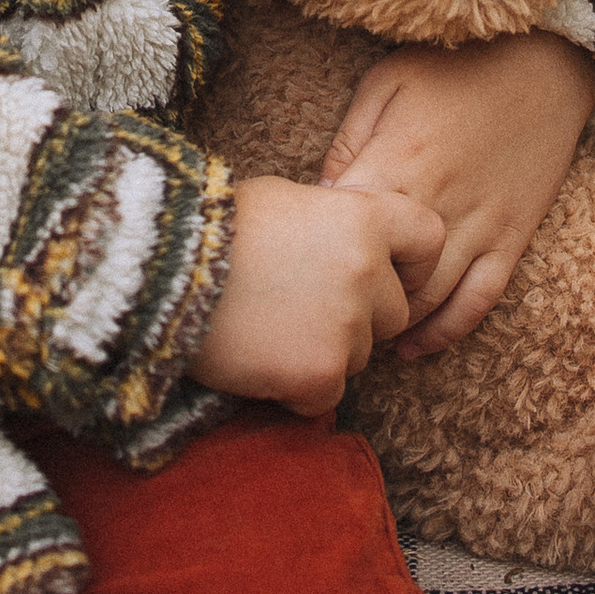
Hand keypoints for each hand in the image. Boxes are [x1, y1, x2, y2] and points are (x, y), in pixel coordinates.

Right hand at [190, 174, 446, 417]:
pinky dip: (298, 386)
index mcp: (363, 217)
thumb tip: (357, 241)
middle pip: (393, 312)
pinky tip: (260, 356)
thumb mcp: (287, 200)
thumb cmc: (218, 226)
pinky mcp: (321, 373)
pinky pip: (327, 393)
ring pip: (360, 355)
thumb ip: (336, 221)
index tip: (390, 275)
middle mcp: (367, 270)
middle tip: (301, 304)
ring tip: (270, 325)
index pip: (429, 240)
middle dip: (358, 316)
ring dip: (326, 350)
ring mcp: (347, 325)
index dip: (413, 263)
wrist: (166, 270)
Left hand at [322, 32, 594, 358]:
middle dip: (352, 298)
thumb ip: (350, 139)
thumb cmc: (457, 65)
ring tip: (359, 329)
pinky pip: (477, 302)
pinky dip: (445, 332)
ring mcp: (479, 227)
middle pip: (383, 278)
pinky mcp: (511, 239)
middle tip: (323, 306)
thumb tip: (321, 194)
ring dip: (391, 323)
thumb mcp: (387, 81)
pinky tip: (414, 345)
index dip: (318, 250)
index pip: (344, 230)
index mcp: (398, 162)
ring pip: (427, 301)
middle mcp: (436, 204)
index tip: (299, 260)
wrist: (544, 61)